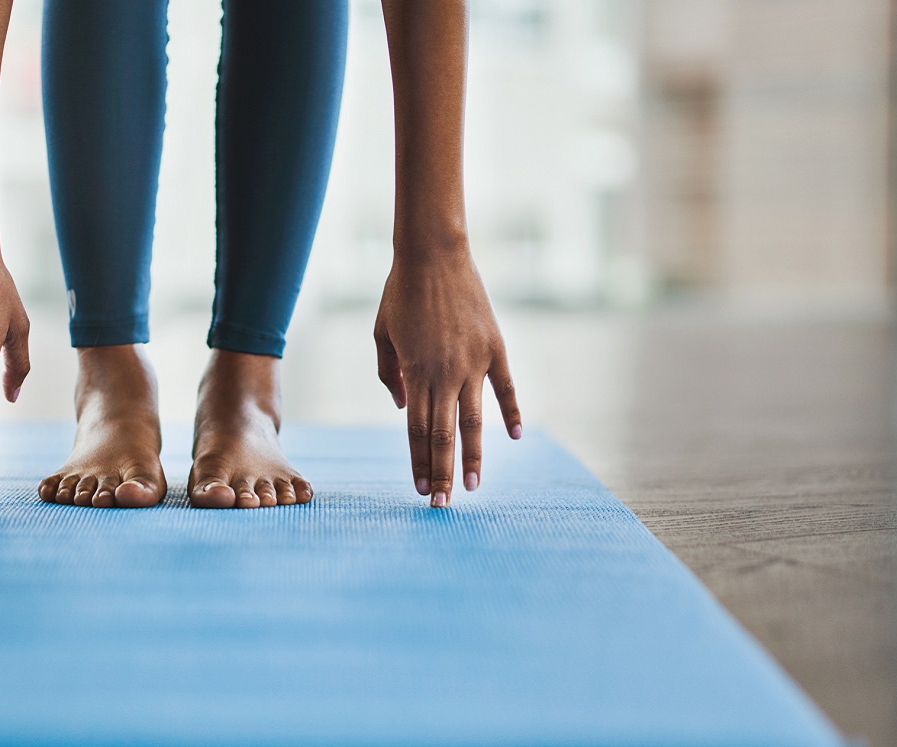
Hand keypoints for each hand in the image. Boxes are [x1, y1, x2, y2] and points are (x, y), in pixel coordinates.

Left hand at [374, 241, 521, 506]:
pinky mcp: (496, 348)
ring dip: (472, 456)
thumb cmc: (401, 293)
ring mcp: (474, 362)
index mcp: (415, 373)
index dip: (418, 463)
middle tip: (442, 503)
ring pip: (474, 421)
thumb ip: (389, 374)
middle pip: (443, 435)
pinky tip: (514, 438)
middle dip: (441, 473)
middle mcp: (446, 374)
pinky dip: (512, 413)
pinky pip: (506, 388)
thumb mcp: (382, 335)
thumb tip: (402, 408)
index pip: (416, 431)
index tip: (419, 489)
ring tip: (472, 486)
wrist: (434, 254)